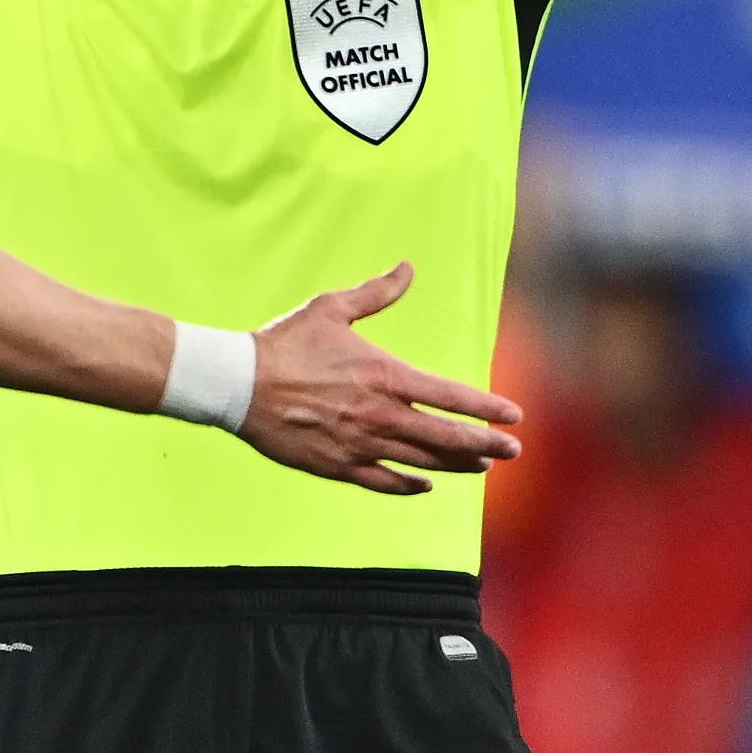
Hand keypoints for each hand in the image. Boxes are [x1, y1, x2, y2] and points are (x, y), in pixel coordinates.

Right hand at [242, 263, 523, 493]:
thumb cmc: (284, 342)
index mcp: (384, 376)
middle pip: (446, 437)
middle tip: (512, 450)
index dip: (487, 409)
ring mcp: (360, 445)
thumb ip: (377, 293)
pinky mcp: (337, 466)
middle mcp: (379, 415)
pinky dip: (409, 486)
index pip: (451, 397)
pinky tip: (425, 485)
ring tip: (481, 466)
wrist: (237, 383)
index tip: (514, 416)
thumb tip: (408, 267)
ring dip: (456, 465)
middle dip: (486, 444)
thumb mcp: (332, 309)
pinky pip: (383, 482)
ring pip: (422, 462)